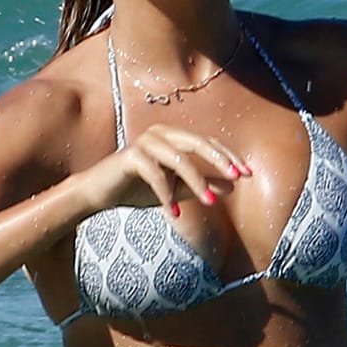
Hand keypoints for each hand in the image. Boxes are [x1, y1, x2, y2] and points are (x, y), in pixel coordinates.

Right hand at [72, 123, 248, 217]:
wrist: (99, 193)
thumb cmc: (137, 188)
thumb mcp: (176, 189)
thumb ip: (202, 186)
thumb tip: (233, 187)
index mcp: (173, 136)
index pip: (208, 142)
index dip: (229, 157)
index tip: (247, 175)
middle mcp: (161, 133)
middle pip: (198, 143)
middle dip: (220, 161)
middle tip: (237, 179)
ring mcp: (145, 142)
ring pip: (180, 159)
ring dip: (197, 182)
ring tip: (209, 204)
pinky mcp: (131, 156)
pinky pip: (156, 176)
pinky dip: (167, 195)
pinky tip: (175, 213)